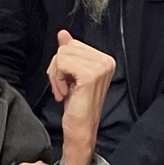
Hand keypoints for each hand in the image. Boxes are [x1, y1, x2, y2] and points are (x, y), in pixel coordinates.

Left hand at [47, 30, 114, 164]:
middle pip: (66, 47)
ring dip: (56, 75)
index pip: (72, 45)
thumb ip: (69, 53)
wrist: (81, 131)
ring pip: (62, 54)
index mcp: (105, 60)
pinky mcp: (91, 74)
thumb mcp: (71, 75)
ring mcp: (100, 67)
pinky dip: (58, 79)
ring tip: (65, 91)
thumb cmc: (77, 106)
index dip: (62, 63)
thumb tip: (63, 34)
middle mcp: (106, 61)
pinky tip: (65, 93)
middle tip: (64, 88)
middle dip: (57, 68)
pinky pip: (62, 63)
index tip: (67, 82)